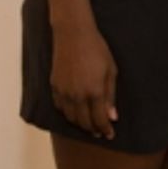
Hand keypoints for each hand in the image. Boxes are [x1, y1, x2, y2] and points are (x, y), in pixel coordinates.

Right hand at [50, 24, 118, 138]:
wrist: (73, 33)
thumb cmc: (96, 49)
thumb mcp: (111, 70)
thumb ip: (110, 95)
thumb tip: (113, 117)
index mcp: (94, 91)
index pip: (99, 120)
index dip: (105, 130)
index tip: (110, 135)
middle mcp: (77, 95)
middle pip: (84, 123)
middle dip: (93, 130)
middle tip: (100, 132)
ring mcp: (64, 91)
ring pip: (70, 118)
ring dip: (80, 124)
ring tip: (88, 124)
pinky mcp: (54, 86)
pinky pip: (60, 107)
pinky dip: (67, 114)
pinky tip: (74, 112)